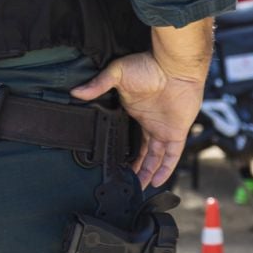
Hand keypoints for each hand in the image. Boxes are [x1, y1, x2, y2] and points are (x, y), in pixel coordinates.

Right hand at [73, 53, 205, 187]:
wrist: (174, 65)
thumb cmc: (149, 64)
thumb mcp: (117, 73)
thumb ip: (98, 85)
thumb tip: (76, 91)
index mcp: (135, 113)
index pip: (128, 138)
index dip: (122, 152)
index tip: (112, 165)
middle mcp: (150, 123)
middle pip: (142, 153)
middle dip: (134, 169)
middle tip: (124, 183)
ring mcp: (164, 128)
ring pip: (156, 158)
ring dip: (148, 173)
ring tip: (138, 188)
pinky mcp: (177, 131)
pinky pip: (172, 155)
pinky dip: (166, 168)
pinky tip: (157, 180)